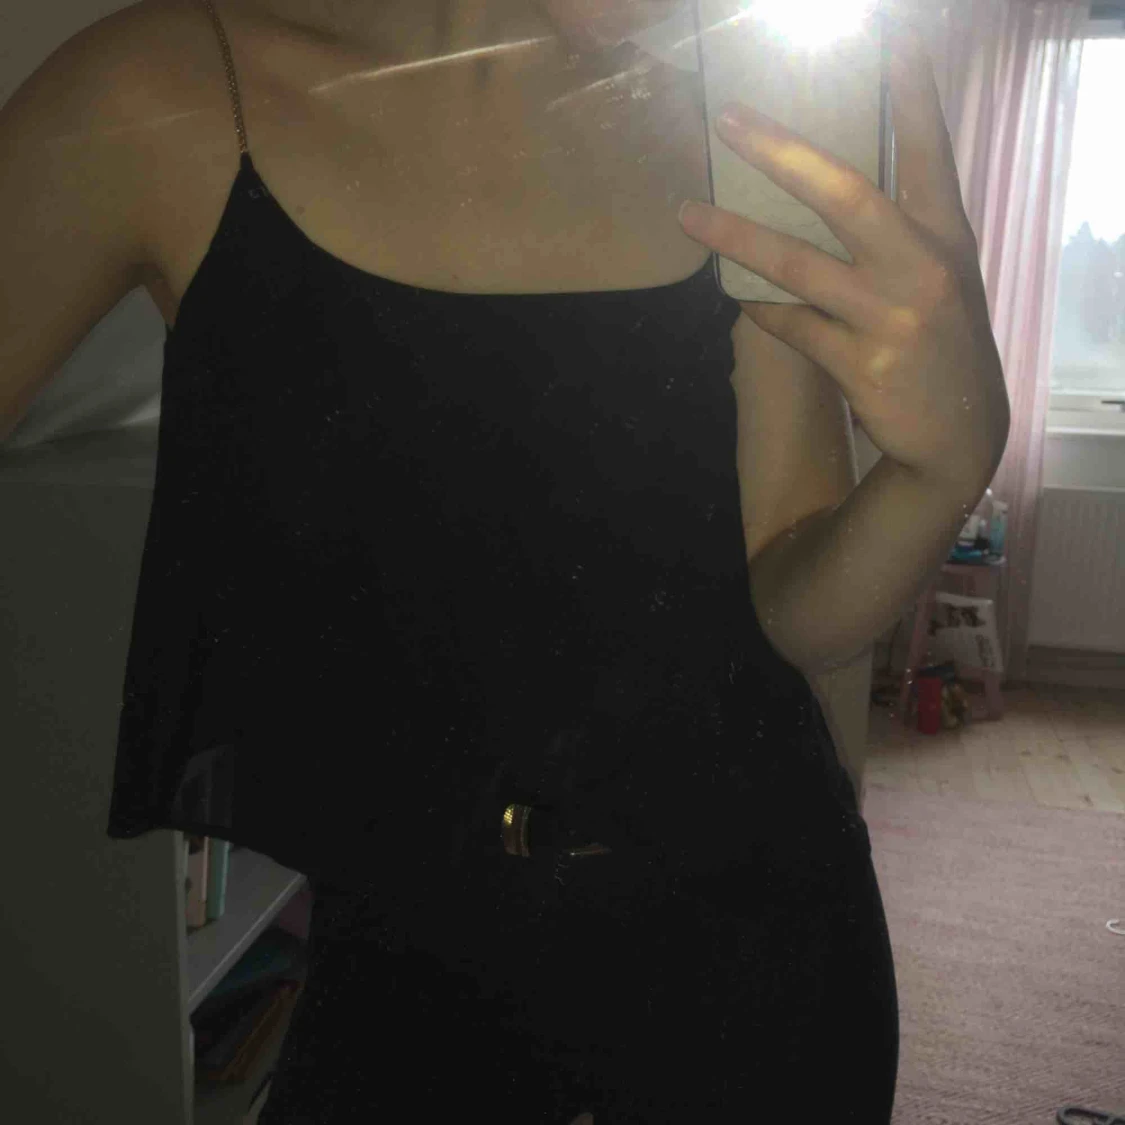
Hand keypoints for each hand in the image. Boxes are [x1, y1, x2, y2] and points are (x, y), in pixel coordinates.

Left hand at [678, 18, 1010, 492]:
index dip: (911, 95)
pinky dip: (758, 308)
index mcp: (946, 236)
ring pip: (799, 265)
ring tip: (687, 215)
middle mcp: (922, 267)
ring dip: (736, 238)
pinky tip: (732, 295)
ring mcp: (891, 317)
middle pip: (846, 195)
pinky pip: (790, 325)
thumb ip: (901, 233)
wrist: (958, 434)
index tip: (893, 39)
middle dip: (784, 153)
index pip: (928, 151)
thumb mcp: (942, 277)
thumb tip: (827, 192)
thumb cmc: (942, 343)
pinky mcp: (860, 364)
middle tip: (729, 120)